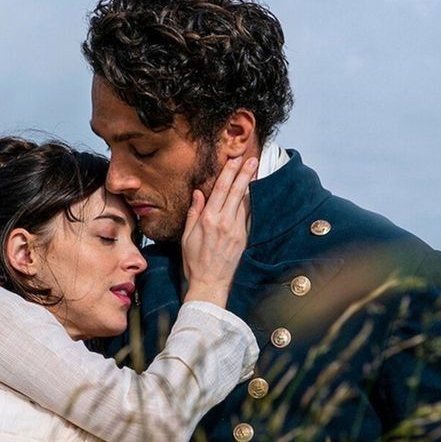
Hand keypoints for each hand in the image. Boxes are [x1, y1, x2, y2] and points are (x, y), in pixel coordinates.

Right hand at [181, 155, 257, 307]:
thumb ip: (194, 213)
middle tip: (252, 158)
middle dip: (244, 173)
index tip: (235, 159)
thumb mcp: (187, 236)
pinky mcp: (243, 238)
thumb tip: (198, 194)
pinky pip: (247, 215)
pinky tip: (251, 193)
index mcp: (208, 220)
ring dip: (249, 185)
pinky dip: (249, 203)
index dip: (229, 172)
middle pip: (237, 191)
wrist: (210, 283)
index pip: (220, 189)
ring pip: (244, 202)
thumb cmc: (194, 261)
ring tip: (253, 170)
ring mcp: (236, 230)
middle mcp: (224, 222)